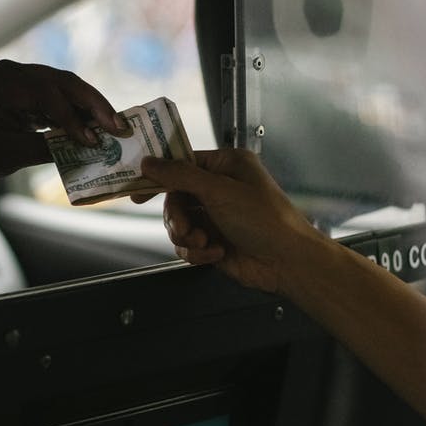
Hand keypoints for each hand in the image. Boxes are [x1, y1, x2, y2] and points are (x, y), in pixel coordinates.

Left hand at [0, 60, 130, 181]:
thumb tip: (86, 149)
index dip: (73, 118)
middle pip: (63, 82)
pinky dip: (77, 110)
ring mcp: (21, 78)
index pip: (47, 94)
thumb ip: (48, 148)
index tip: (92, 140)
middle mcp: (14, 73)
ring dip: (90, 106)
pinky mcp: (28, 89)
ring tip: (114, 126)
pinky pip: (59, 95)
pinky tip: (95, 125)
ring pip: (65, 86)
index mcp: (3, 82)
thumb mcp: (9, 154)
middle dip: (93, 104)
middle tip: (118, 126)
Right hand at [141, 149, 322, 293]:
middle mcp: (221, 188)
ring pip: (178, 223)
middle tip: (184, 228)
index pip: (183, 163)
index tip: (139, 192)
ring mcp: (217, 216)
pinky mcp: (214, 241)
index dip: (160, 177)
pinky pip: (187, 245)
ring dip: (187, 236)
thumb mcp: (219, 190)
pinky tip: (215, 253)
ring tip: (203, 243)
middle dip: (177, 217)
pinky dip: (197, 252)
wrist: (287, 262)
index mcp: (227, 165)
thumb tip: (150, 163)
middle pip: (176, 197)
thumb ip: (180, 175)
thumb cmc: (266, 220)